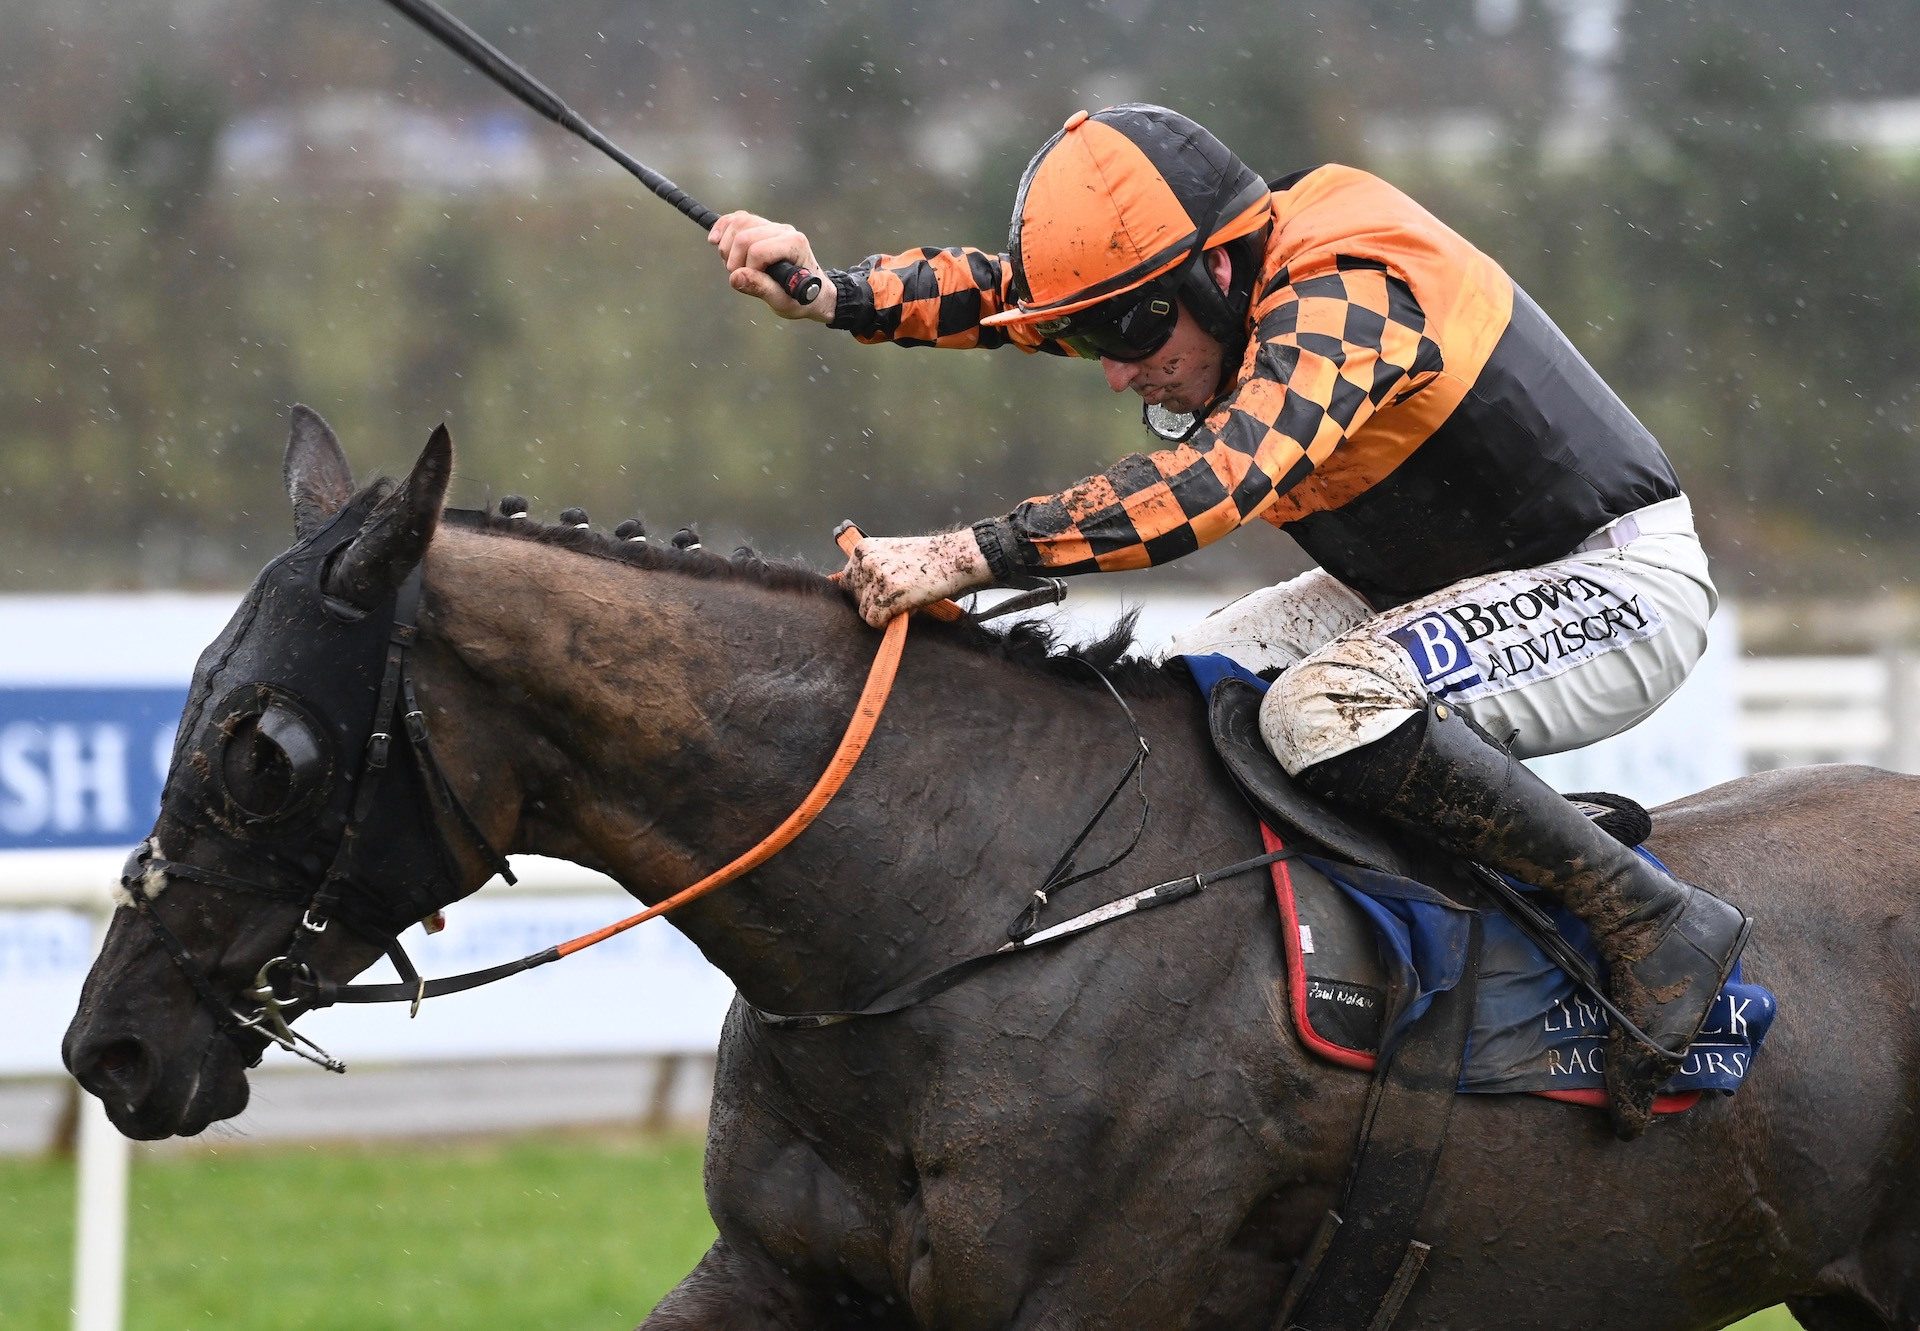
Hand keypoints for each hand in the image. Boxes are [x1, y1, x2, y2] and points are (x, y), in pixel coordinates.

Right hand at [708, 211, 835, 321]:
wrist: (812, 293)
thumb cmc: (801, 298)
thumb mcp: (783, 301)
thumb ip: (761, 288)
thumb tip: (735, 276)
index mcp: (794, 244)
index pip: (757, 250)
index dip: (747, 269)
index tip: (751, 283)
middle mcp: (784, 230)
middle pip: (744, 235)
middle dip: (734, 259)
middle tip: (739, 277)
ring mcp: (773, 226)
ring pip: (739, 223)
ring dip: (727, 246)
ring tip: (733, 265)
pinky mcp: (762, 226)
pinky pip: (738, 219)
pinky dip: (723, 227)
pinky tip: (714, 240)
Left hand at [841, 531, 992, 626]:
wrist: (952, 557)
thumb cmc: (925, 559)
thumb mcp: (889, 554)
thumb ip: (869, 569)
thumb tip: (850, 592)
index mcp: (862, 550)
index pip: (845, 583)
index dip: (861, 594)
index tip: (877, 596)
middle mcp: (865, 562)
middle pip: (852, 598)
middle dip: (870, 604)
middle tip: (893, 600)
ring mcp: (876, 577)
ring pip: (863, 612)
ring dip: (881, 613)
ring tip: (903, 602)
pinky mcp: (889, 594)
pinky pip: (874, 621)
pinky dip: (887, 623)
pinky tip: (903, 611)